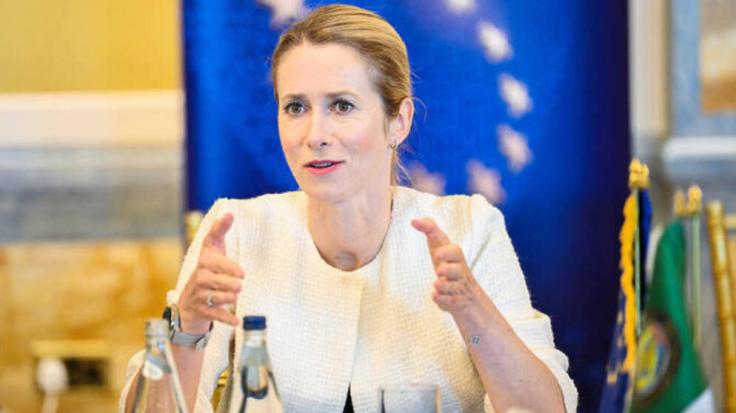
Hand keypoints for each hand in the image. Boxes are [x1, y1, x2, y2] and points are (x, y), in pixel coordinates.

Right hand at [177, 213, 242, 333]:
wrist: (188, 303)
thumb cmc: (207, 270)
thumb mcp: (211, 250)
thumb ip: (219, 231)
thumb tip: (229, 212)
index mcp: (204, 262)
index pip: (216, 263)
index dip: (229, 268)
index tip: (242, 273)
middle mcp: (200, 279)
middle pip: (218, 283)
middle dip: (230, 285)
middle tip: (238, 287)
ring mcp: (200, 296)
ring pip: (218, 298)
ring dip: (229, 299)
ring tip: (234, 297)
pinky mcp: (202, 311)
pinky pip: (216, 315)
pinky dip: (227, 319)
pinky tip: (237, 321)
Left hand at [411, 217, 480, 313]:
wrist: (466, 294)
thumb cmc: (449, 264)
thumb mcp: (441, 247)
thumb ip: (430, 231)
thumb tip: (414, 220)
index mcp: (455, 258)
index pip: (454, 252)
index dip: (447, 252)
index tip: (437, 253)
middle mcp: (458, 272)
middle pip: (457, 270)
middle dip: (449, 270)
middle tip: (439, 270)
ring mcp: (457, 287)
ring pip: (453, 287)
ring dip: (444, 286)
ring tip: (436, 284)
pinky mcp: (454, 301)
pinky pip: (449, 302)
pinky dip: (442, 300)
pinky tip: (434, 296)